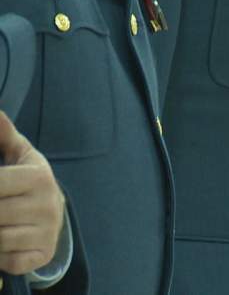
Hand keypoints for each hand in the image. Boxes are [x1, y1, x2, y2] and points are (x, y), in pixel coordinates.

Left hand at [0, 111, 63, 274]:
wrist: (56, 214)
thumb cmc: (29, 182)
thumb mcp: (21, 156)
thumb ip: (5, 135)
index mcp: (39, 177)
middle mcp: (47, 205)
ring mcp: (46, 232)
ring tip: (1, 221)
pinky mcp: (41, 255)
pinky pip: (8, 260)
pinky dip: (1, 255)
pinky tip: (6, 241)